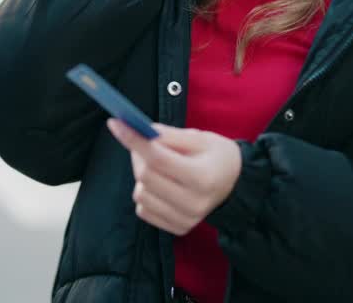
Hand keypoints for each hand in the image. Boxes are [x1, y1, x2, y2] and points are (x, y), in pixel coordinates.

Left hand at [107, 119, 241, 235]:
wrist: (235, 184)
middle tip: (143, 142)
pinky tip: (162, 185)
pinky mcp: (178, 229)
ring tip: (158, 166)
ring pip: (140, 195)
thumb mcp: (200, 138)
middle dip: (138, 155)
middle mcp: (194, 203)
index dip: (134, 140)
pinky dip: (146, 193)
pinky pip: (143, 210)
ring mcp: (186, 220)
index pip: (158, 159)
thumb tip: (138, 130)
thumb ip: (169, 135)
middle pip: (145, 177)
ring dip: (142, 176)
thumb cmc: (217, 156)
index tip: (116, 124)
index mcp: (203, 177)